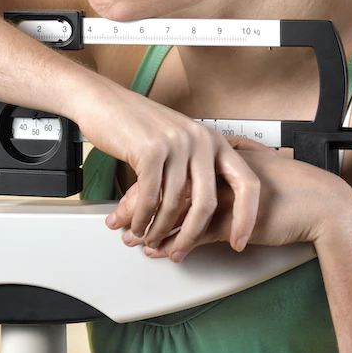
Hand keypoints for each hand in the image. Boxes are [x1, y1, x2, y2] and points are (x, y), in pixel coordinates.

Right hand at [68, 80, 261, 256]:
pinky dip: (142, 218)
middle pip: (208, 202)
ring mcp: (176, 144)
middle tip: (181, 251)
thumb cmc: (139, 124)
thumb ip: (197, 166)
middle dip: (193, 235)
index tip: (239, 240)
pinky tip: (138, 226)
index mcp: (214, 140)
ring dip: (160, 229)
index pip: (247, 182)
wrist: (104, 101)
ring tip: (150, 239)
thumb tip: (208, 207)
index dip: (247, 216)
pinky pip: (151, 197)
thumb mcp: (181, 140)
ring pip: (175, 203)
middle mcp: (200, 140)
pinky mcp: (150, 151)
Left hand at [107, 138, 351, 261]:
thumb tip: (181, 197)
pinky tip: (163, 252)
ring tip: (135, 242)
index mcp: (214, 156)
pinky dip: (175, 244)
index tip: (122, 203)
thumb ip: (212, 186)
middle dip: (137, 210)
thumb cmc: (284, 191)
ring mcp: (222, 194)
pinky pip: (195, 233)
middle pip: (163, 188)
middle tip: (117, 225)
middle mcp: (214, 171)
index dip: (141, 187)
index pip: (165, 169)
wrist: (318, 202)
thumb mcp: (239, 183)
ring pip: (174, 212)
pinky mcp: (232, 218)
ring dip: (152, 230)